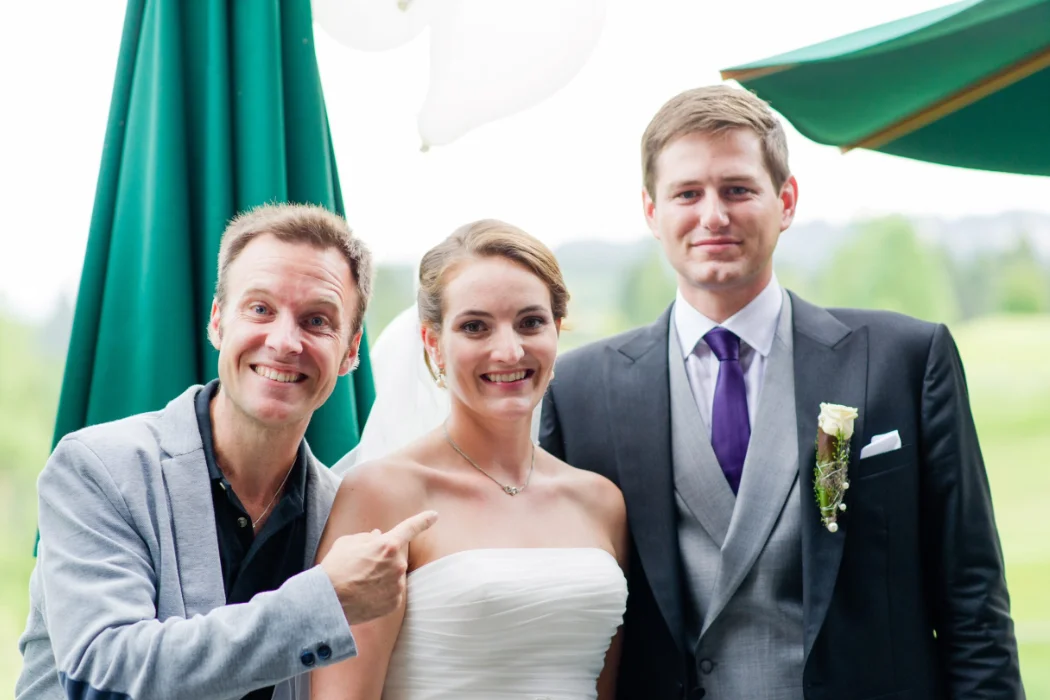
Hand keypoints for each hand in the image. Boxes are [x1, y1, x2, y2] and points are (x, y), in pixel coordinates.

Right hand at [319, 511, 437, 624]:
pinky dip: (381, 592)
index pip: (410, 528)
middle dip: (382, 558)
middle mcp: (398, 564)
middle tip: (360, 566)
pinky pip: (392, 592)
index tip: (434, 516)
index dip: (423, 520)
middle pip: (395, 556)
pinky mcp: (394, 602)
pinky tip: (364, 594)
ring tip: (359, 582)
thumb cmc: (335, 567)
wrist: (327, 601)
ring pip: (393, 575)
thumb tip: (378, 536)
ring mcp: (397, 585)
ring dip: (381, 576)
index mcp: (388, 545)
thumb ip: (367, 537)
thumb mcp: (347, 543)